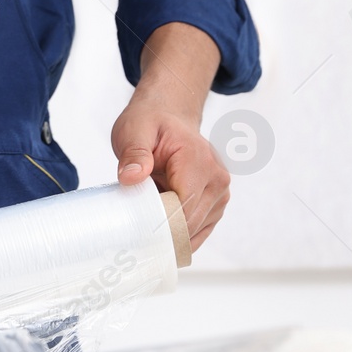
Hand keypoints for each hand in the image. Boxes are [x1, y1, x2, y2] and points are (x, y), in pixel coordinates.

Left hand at [114, 21, 228, 250]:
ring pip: (195, 231)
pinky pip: (199, 230)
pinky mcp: (217, 203)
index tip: (135, 232)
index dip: (159, 225)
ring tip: (146, 222)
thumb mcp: (133, 131)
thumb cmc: (151, 123)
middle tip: (132, 234)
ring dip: (169, 233)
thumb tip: (131, 177)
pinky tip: (160, 234)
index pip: (184, 208)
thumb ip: (134, 154)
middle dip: (161, 232)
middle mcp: (217, 178)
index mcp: (198, 161)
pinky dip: (179, 235)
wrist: (169, 116)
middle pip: (190, 223)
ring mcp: (220, 193)